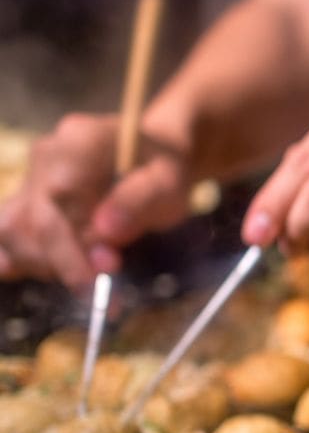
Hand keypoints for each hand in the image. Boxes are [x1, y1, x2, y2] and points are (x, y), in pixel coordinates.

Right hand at [0, 113, 192, 287]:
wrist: (158, 150)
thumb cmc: (167, 167)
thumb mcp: (169, 182)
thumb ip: (139, 203)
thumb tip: (105, 232)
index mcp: (79, 145)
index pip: (54, 204)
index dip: (68, 252)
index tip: (96, 283)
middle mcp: (46, 157)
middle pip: (25, 223)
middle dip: (59, 265)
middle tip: (101, 287)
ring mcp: (33, 176)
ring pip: (11, 230)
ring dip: (42, 265)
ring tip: (84, 279)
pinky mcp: (30, 197)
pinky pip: (11, 230)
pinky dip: (23, 258)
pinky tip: (48, 275)